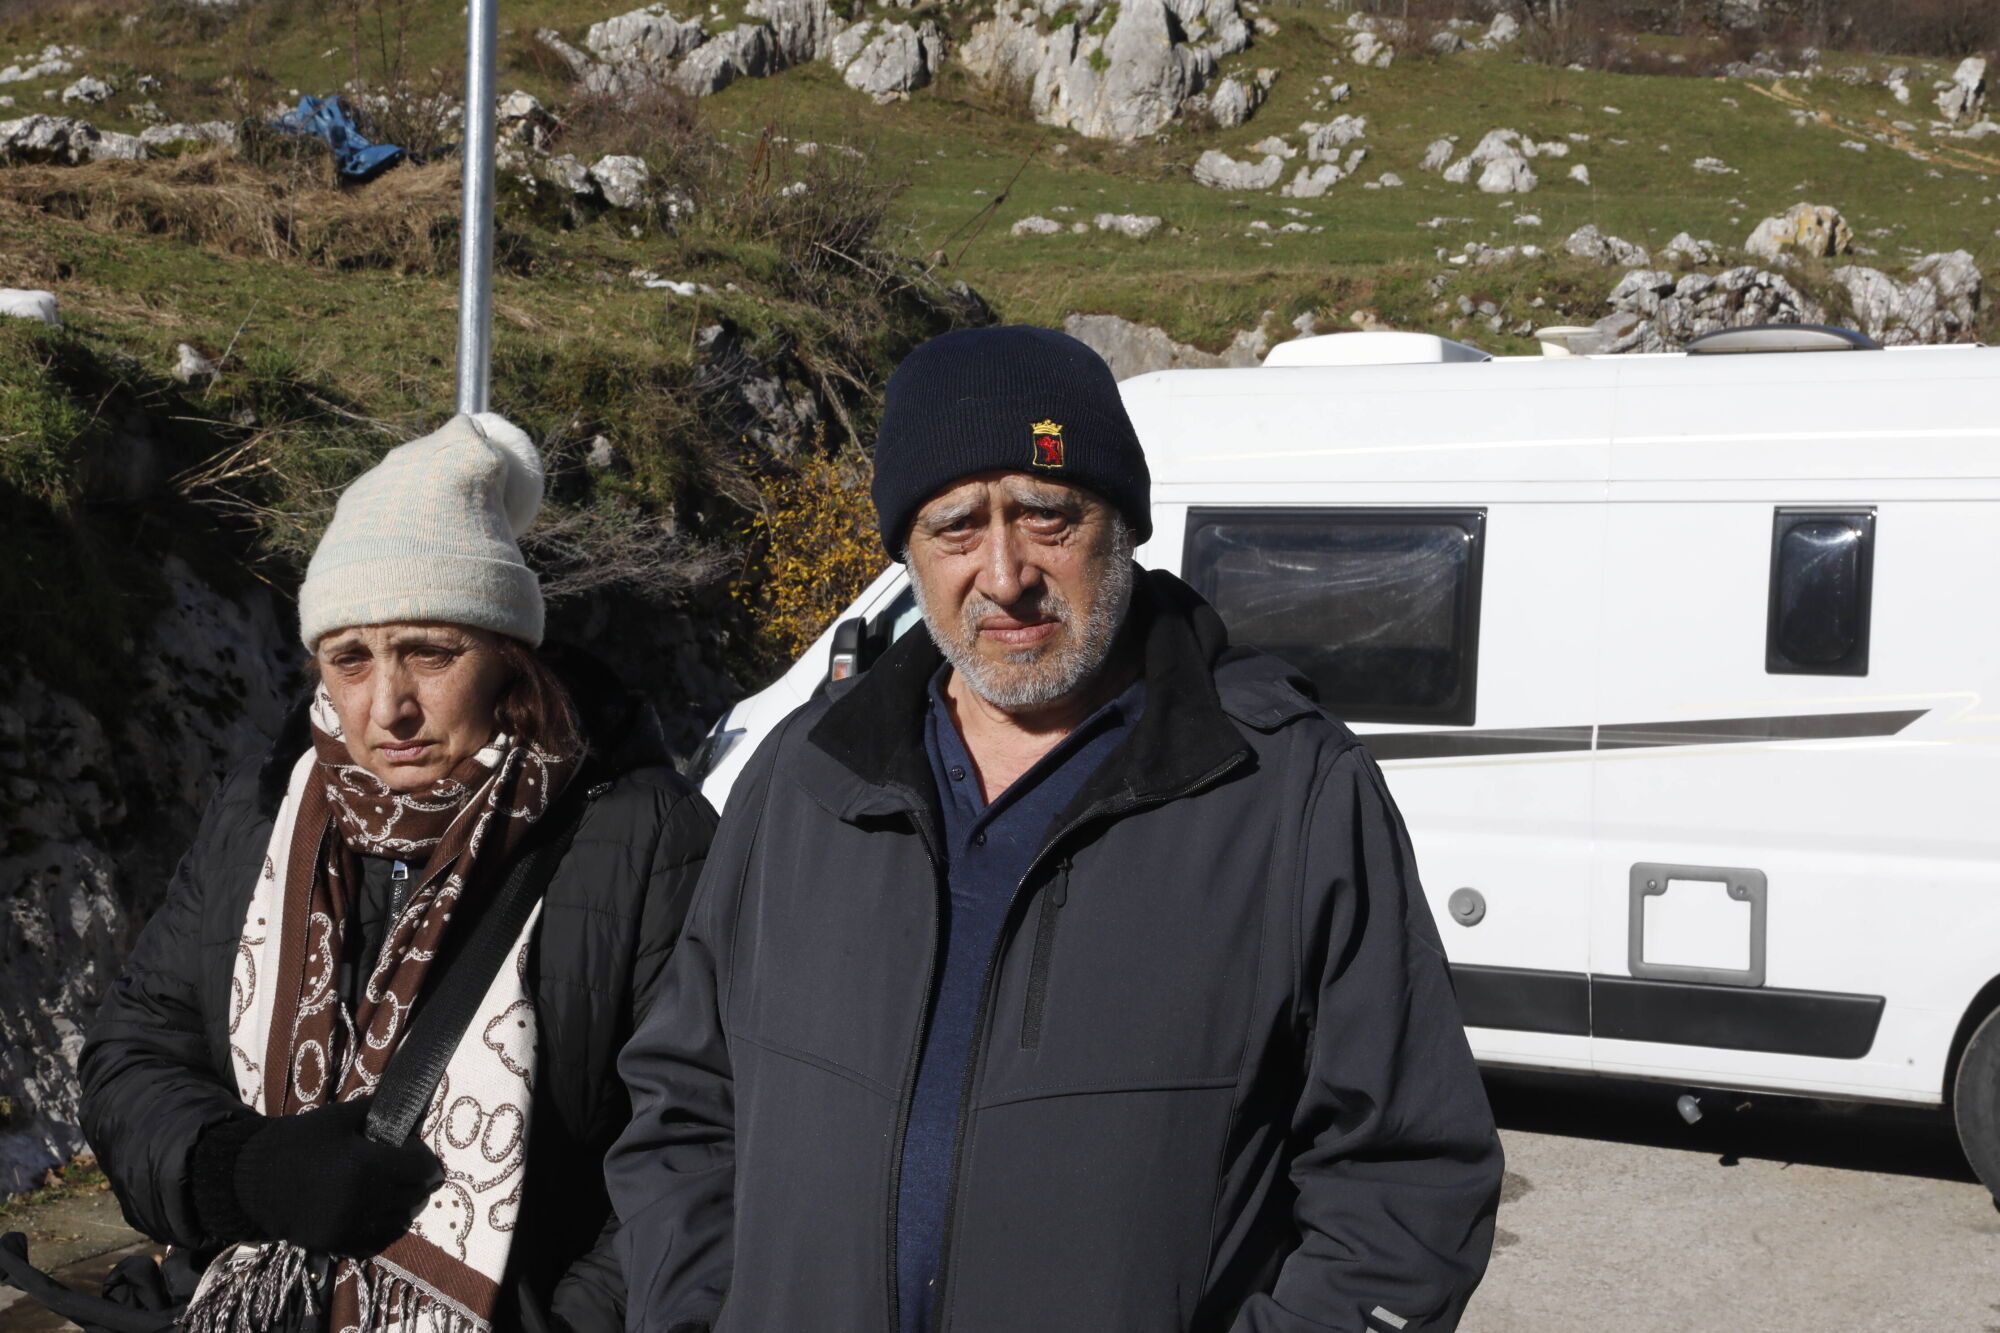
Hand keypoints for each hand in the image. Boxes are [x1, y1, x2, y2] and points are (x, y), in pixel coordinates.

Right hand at [234, 1098, 442, 1257]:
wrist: (250, 1181)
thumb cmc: (296, 1143)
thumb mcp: (337, 1118)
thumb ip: (375, 1112)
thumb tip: (406, 1110)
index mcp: (366, 1165)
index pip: (422, 1168)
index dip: (424, 1158)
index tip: (414, 1150)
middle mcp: (363, 1200)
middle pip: (414, 1195)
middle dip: (416, 1180)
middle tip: (406, 1168)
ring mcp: (350, 1226)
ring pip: (399, 1220)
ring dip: (402, 1204)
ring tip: (390, 1189)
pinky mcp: (336, 1244)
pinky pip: (376, 1241)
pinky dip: (383, 1227)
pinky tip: (375, 1211)